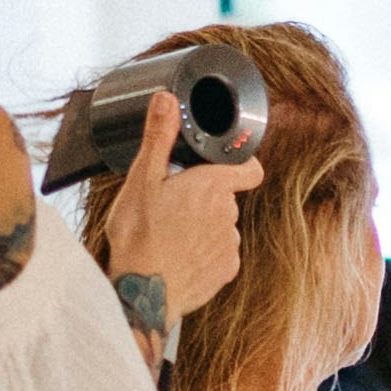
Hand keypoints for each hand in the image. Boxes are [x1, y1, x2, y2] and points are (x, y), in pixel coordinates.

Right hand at [100, 89, 262, 352]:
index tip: (216, 171)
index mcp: (213, 186)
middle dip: (206, 199)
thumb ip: (159, 137)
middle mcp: (229, 213)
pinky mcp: (227, 272)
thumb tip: (167, 98)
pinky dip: (206, 254)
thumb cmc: (138, 234)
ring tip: (172, 235)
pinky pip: (222, 255)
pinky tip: (180, 257)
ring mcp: (230, 244)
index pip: (251, 168)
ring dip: (205, 227)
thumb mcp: (142, 179)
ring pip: (223, 227)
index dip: (239, 166)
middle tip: (173, 206)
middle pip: (228, 198)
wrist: (142, 292)